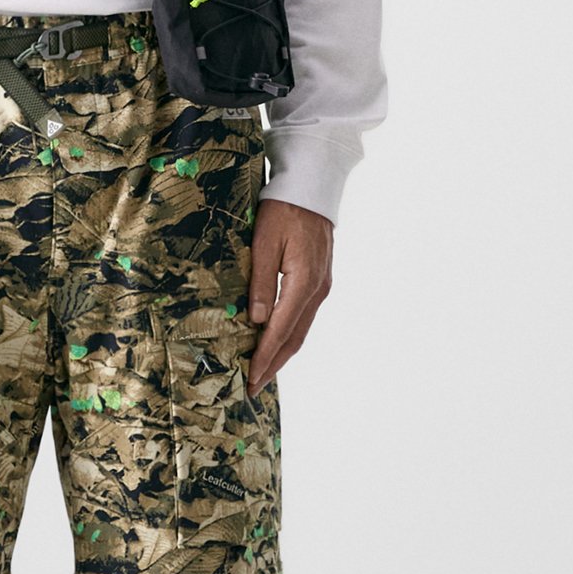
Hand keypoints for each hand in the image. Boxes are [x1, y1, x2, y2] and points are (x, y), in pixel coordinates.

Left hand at [246, 196, 333, 394]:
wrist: (312, 187)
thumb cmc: (283, 210)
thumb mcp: (264, 243)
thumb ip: (261, 282)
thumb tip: (256, 321)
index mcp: (304, 283)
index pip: (280, 330)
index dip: (265, 357)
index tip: (251, 377)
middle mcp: (317, 290)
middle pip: (295, 338)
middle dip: (274, 364)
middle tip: (255, 386)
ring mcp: (322, 286)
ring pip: (301, 329)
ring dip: (283, 352)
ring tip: (264, 370)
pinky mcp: (320, 280)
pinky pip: (304, 316)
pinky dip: (289, 334)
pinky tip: (277, 341)